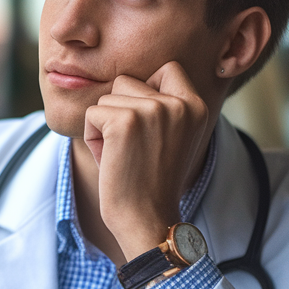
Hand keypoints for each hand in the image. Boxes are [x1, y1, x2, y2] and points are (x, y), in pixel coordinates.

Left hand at [82, 61, 210, 260]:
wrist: (148, 219)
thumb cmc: (152, 182)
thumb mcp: (173, 137)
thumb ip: (165, 107)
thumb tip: (131, 79)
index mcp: (196, 105)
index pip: (167, 69)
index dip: (146, 91)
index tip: (144, 127)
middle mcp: (179, 103)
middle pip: (127, 82)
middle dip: (119, 111)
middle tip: (131, 148)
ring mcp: (153, 110)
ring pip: (108, 97)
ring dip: (104, 125)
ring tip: (122, 155)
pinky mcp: (125, 121)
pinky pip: (92, 113)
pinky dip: (92, 137)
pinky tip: (110, 159)